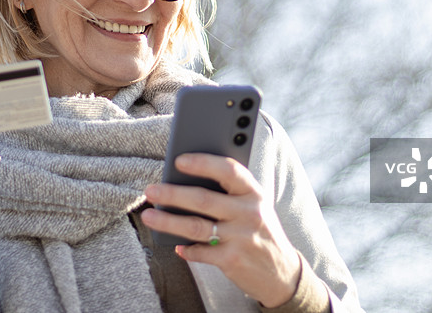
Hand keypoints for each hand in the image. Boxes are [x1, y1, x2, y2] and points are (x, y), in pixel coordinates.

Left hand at [141, 153, 300, 307]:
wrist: (282, 272)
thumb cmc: (259, 231)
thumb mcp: (254, 207)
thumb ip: (230, 193)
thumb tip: (187, 180)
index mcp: (254, 193)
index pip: (229, 170)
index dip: (203, 163)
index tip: (179, 160)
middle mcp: (250, 213)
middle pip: (204, 199)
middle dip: (173, 193)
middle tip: (151, 189)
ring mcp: (241, 238)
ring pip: (196, 226)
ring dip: (168, 220)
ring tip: (149, 215)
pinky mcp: (232, 260)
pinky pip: (200, 252)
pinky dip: (185, 249)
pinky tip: (176, 245)